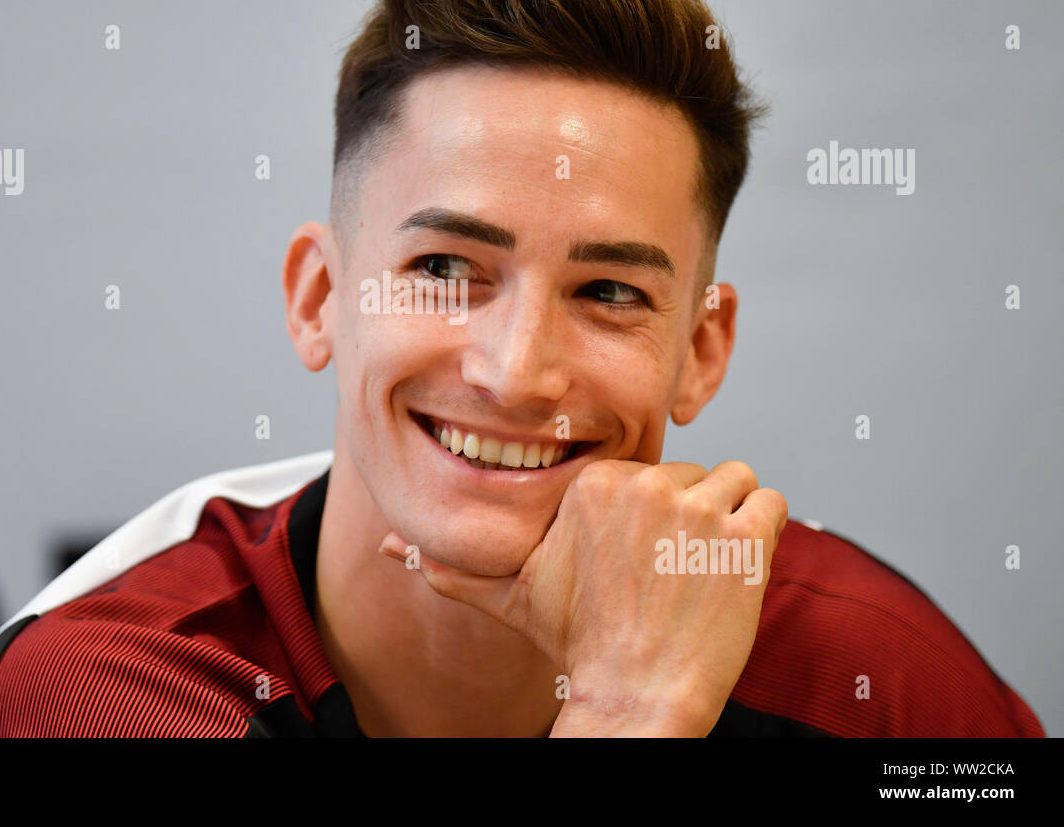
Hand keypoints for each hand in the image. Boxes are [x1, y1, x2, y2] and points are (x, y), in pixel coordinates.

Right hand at [379, 458, 787, 735]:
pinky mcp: (742, 537)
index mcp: (593, 486)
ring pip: (735, 479)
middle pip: (692, 471)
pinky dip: (765, 529)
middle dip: (691, 514)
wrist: (637, 694)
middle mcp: (644, 486)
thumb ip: (454, 564)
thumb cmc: (578, 644)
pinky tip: (736, 566)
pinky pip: (771, 500)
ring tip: (707, 565)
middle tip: (674, 568)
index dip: (651, 511)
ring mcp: (696, 510)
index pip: (645, 469)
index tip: (645, 554)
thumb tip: (392, 548)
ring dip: (731, 518)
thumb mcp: (510, 596)